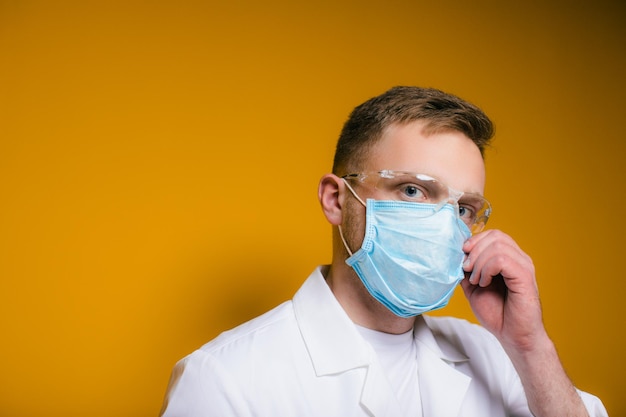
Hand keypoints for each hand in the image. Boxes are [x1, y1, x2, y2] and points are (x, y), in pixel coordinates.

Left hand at [460, 229, 545, 350]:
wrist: (513, 336)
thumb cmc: (497, 313)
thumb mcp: (473, 287)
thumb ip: (468, 270)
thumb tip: (456, 255)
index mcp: (510, 258)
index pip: (493, 234)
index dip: (474, 241)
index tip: (463, 256)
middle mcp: (519, 259)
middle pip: (495, 235)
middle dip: (474, 250)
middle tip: (467, 270)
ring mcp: (524, 267)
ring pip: (498, 245)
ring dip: (479, 262)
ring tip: (477, 280)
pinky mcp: (525, 277)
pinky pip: (502, 260)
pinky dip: (487, 270)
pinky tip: (484, 283)